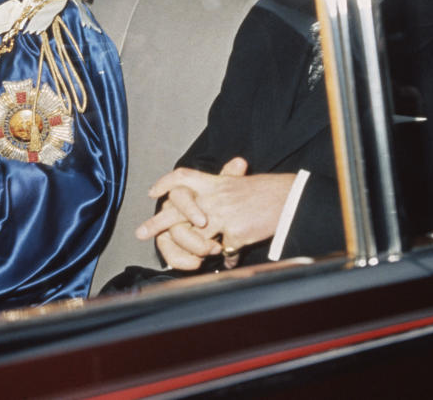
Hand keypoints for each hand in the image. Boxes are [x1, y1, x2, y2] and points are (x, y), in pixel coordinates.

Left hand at [136, 158, 294, 268]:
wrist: (290, 198)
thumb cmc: (265, 191)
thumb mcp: (239, 183)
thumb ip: (227, 182)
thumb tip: (230, 170)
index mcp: (214, 183)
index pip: (182, 177)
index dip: (165, 183)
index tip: (153, 192)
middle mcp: (214, 197)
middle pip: (178, 208)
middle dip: (157, 222)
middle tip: (142, 232)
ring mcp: (223, 215)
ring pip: (194, 234)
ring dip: (187, 247)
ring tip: (181, 257)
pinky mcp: (236, 232)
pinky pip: (224, 250)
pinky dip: (226, 258)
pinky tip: (228, 262)